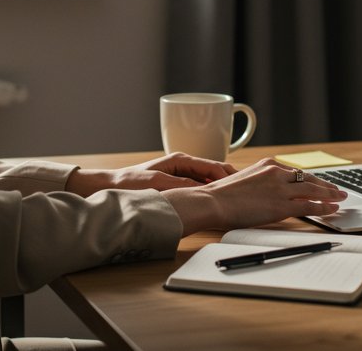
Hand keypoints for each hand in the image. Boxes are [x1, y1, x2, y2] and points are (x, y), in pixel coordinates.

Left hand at [65, 152, 236, 196]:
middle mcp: (183, 164)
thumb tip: (202, 188)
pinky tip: (218, 201)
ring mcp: (181, 173)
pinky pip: (200, 186)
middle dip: (230, 178)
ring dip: (221, 186)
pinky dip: (210, 191)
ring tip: (239, 196)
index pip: (212, 165)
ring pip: (208, 179)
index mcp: (180, 160)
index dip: (228, 175)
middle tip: (249, 189)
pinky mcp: (177, 183)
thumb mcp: (157, 183)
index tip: (243, 183)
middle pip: (213, 170)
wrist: (113, 186)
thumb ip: (180, 184)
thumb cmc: (132, 182)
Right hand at [162, 159, 347, 235]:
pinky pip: (309, 206)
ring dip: (330, 195)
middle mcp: (277, 172)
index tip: (319, 183)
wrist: (212, 201)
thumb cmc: (220, 195)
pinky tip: (332, 209)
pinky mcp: (282, 205)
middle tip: (338, 190)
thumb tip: (266, 194)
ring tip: (341, 198)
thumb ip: (259, 184)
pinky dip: (323, 207)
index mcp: (267, 165)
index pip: (295, 172)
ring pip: (313, 190)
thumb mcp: (243, 181)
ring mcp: (281, 189)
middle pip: (308, 179)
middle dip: (326, 185)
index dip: (311, 179)